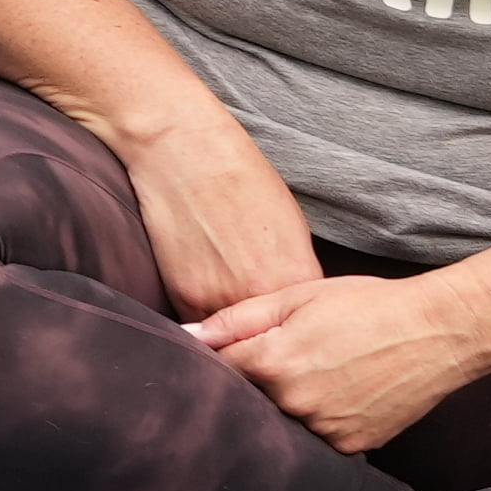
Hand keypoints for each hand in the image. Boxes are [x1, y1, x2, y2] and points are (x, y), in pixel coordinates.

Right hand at [100, 99, 329, 324]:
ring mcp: (220, 300)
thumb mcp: (291, 226)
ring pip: (233, 339)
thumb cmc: (240, 178)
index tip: (292, 321)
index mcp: (298, 278)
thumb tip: (292, 302)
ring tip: (228, 303)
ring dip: (234, 333)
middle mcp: (262, 297)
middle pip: (271, 337)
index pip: (306, 324)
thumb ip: (293, 272)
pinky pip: (201, 326)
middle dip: (267, 332)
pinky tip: (204, 292)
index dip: (298, 323)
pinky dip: (204, 319)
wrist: (184, 152)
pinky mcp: (184, 297)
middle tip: (259, 317)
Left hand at [189, 267, 490, 457]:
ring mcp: (325, 430)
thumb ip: (239, 318)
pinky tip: (336, 395)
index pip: (217, 371)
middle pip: (247, 402)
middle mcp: (294, 404)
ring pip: (282, 424)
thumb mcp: (298, 296)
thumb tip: (190, 336)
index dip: (218, 359)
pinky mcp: (352, 446)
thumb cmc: (367, 304)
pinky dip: (317, 421)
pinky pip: (317, 438)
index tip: (223, 353)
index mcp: (273, 363)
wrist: (439, 331)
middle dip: (251, 385)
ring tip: (315, 375)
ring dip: (284, 406)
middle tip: (280, 361)